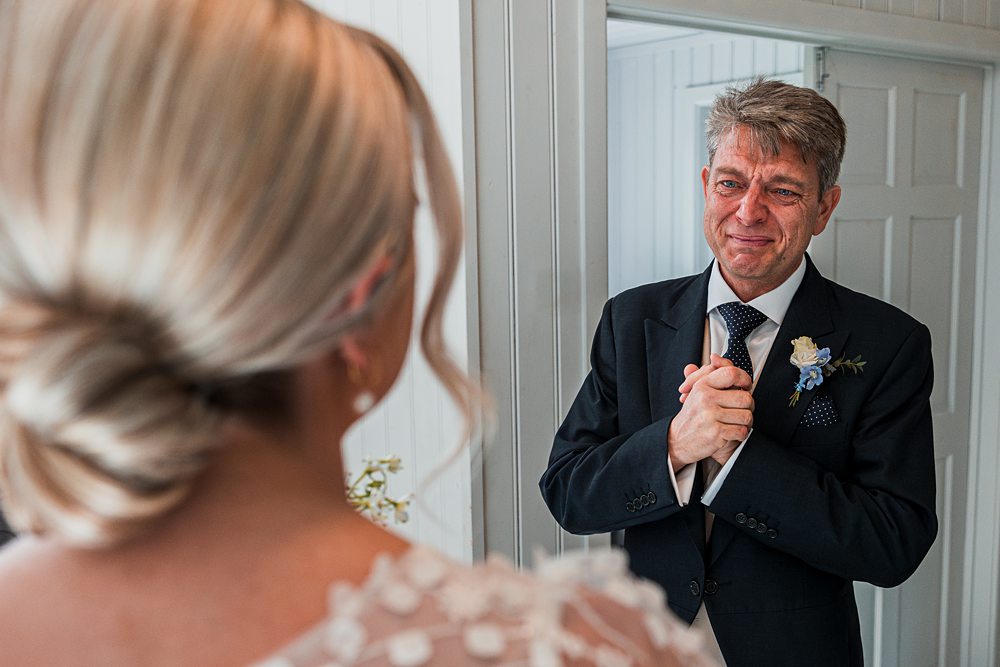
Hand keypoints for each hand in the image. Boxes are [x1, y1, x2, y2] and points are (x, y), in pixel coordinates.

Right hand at [667, 356, 752, 471]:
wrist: (678, 440)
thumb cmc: (692, 415)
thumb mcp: (696, 391)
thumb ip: (708, 373)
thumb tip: (715, 357)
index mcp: (702, 386)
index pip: (731, 373)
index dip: (745, 378)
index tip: (746, 385)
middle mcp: (706, 398)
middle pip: (745, 398)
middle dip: (749, 406)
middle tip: (741, 409)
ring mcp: (710, 416)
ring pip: (747, 416)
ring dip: (745, 422)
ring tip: (736, 422)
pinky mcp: (716, 432)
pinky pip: (741, 431)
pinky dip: (740, 434)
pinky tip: (733, 433)